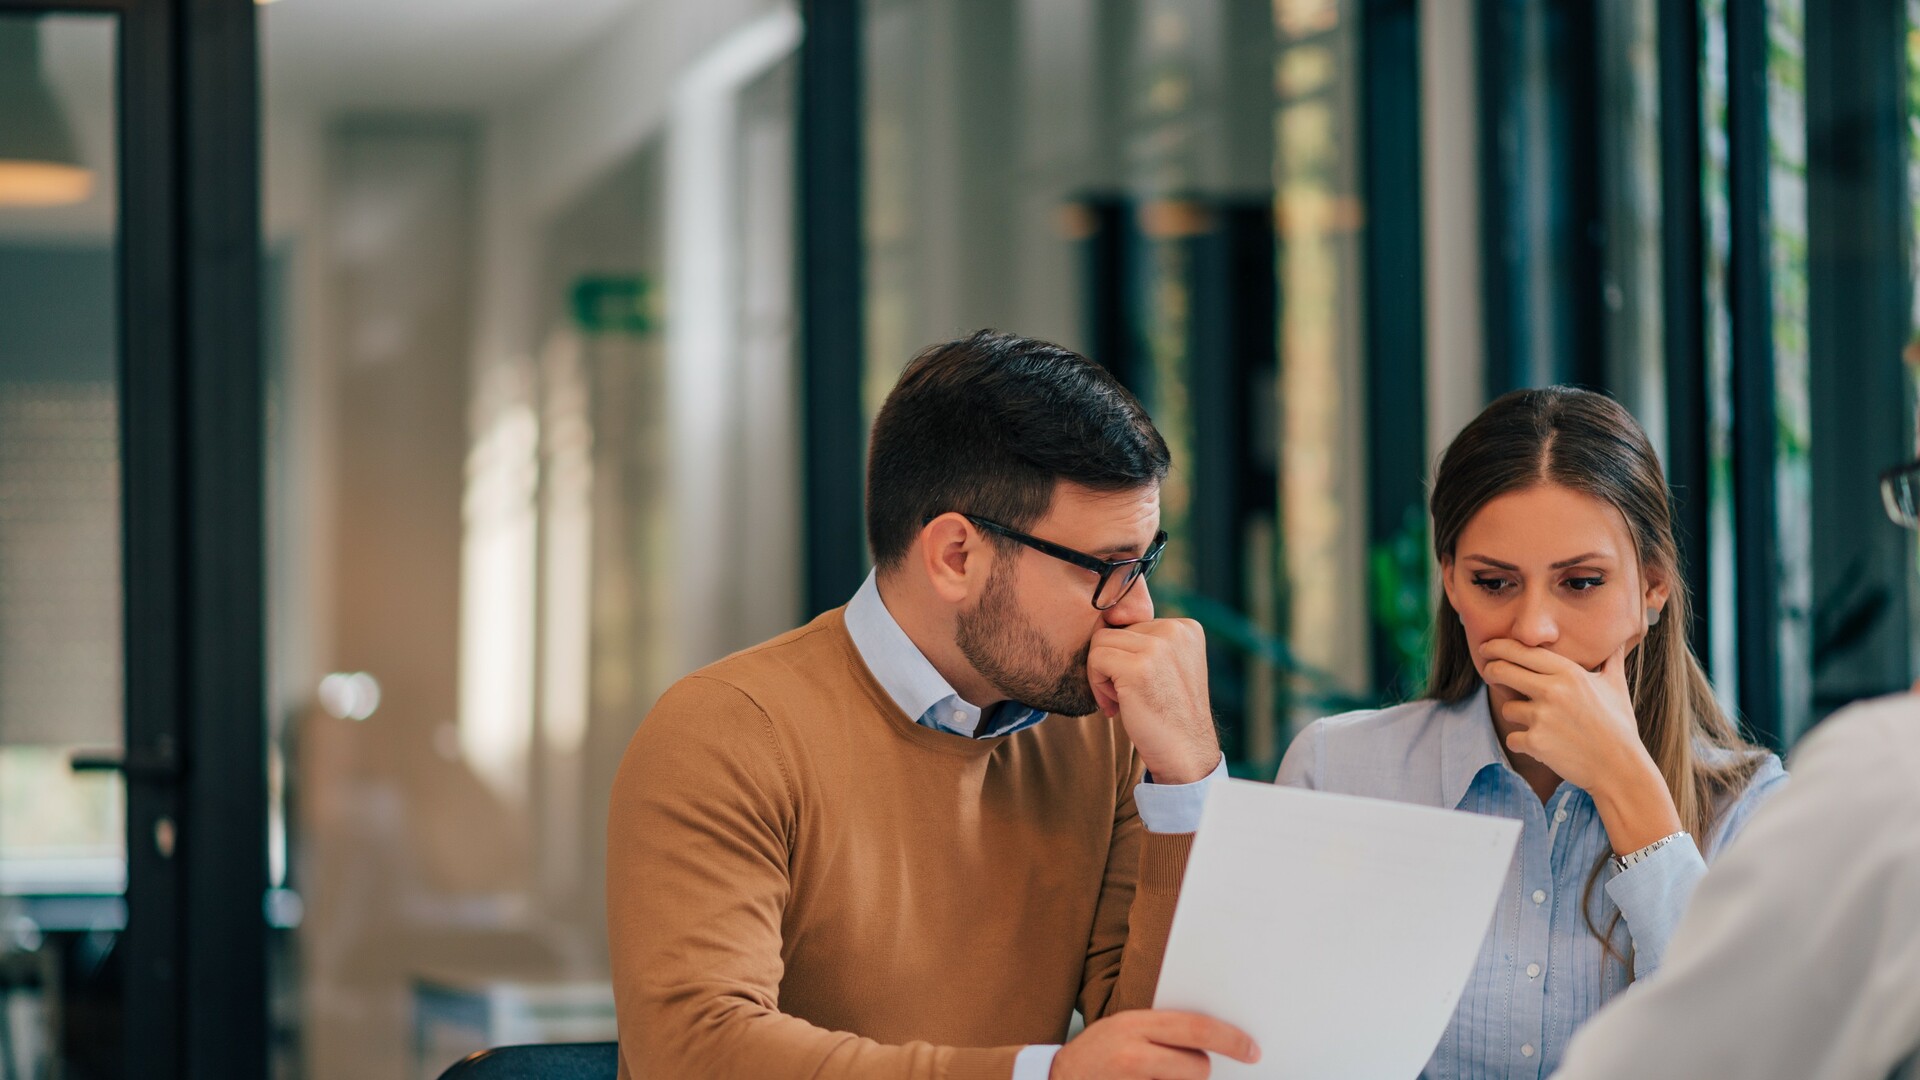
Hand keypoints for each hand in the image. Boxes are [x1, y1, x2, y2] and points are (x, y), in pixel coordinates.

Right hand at [1050, 1010, 1259, 1079]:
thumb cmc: (1095, 1054)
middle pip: (1198, 1066)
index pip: (1197, 1028)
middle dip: (1199, 1070)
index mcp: (1134, 1025)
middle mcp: (1133, 1054)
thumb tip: (1211, 1037)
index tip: (1251, 1049)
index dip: (1231, 1040)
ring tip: (1153, 1077)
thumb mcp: (1124, 1028)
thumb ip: (1162, 1030)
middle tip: (1183, 1068)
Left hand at [1087, 619, 1219, 784]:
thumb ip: (1145, 642)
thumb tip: (1100, 621)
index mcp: (1185, 627)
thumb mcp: (1167, 666)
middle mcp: (1175, 630)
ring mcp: (1159, 647)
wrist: (1186, 753)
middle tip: (1127, 696)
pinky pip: (1096, 659)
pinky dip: (1097, 685)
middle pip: (1113, 631)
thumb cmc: (1169, 714)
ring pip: (1100, 642)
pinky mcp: (1139, 667)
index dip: (1125, 656)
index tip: (1137, 684)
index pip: (1131, 624)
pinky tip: (1117, 706)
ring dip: (1102, 674)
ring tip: (1122, 700)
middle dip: (1112, 664)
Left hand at [1481, 639, 1680, 851]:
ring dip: (1516, 715)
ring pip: (1506, 708)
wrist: (1619, 767)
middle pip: (1502, 671)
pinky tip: (1539, 745)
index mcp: (1569, 673)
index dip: (1499, 647)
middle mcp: (1552, 690)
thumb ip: (1611, 660)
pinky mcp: (1535, 742)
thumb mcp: (1616, 687)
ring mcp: (1542, 717)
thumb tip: (1618, 640)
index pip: (1523, 652)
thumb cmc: (1619, 726)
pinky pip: (1512, 737)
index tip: (1487, 648)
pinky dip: (1521, 742)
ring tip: (1538, 723)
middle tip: (1489, 673)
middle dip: (1491, 671)